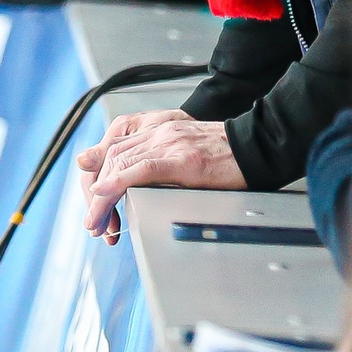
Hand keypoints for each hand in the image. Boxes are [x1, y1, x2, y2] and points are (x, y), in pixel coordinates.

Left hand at [75, 110, 242, 243]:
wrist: (257, 145)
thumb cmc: (225, 153)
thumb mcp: (182, 150)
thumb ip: (152, 158)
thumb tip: (122, 179)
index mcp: (158, 128)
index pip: (111, 149)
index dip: (96, 178)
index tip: (95, 205)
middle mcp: (159, 132)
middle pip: (110, 159)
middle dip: (94, 193)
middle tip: (94, 223)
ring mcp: (170, 143)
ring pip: (120, 165)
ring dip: (101, 198)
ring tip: (97, 223)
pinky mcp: (183, 159)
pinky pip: (142, 169)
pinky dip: (117, 183)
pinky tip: (105, 196)